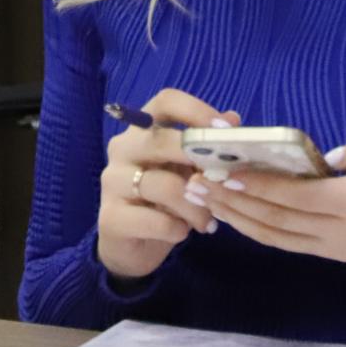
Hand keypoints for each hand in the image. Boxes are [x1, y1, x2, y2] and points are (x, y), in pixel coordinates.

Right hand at [96, 88, 241, 282]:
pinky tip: (182, 233)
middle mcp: (122, 149)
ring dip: (194, 206)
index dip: (196, 111)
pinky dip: (177, 229)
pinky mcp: (111, 217)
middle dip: (196, 159)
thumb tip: (233, 118)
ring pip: (161, 186)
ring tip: (207, 222)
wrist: (129, 244)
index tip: (224, 131)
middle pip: (159, 140)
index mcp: (143, 131)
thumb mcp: (185, 171)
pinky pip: (155, 221)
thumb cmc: (161, 201)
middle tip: (221, 181)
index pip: (165, 101)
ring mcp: (113, 182)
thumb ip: (205, 147)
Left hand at [193, 132, 345, 278]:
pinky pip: (289, 244)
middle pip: (276, 216)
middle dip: (233, 198)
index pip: (297, 195)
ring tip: (203, 199)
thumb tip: (333, 153)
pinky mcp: (339, 253)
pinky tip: (237, 217)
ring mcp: (338, 247)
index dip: (258, 183)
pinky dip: (258, 231)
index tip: (224, 168)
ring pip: (276, 235)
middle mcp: (341, 231)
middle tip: (194, 181)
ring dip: (237, 217)